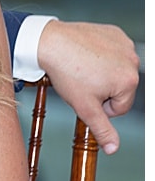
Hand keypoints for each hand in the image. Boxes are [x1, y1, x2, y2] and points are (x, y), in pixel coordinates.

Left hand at [37, 20, 139, 154]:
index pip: (120, 107)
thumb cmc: (65, 72)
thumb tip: (114, 148)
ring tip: (81, 67)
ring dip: (101, 72)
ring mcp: (123, 44)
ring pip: (115, 69)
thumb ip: (102, 129)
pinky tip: (85, 53)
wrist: (48, 42)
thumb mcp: (85, 107)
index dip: (99, 105)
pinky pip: (111, 50)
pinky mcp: (113, 31)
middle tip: (80, 80)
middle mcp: (132, 60)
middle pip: (119, 88)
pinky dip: (99, 54)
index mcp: (129, 81)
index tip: (83, 94)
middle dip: (101, 88)